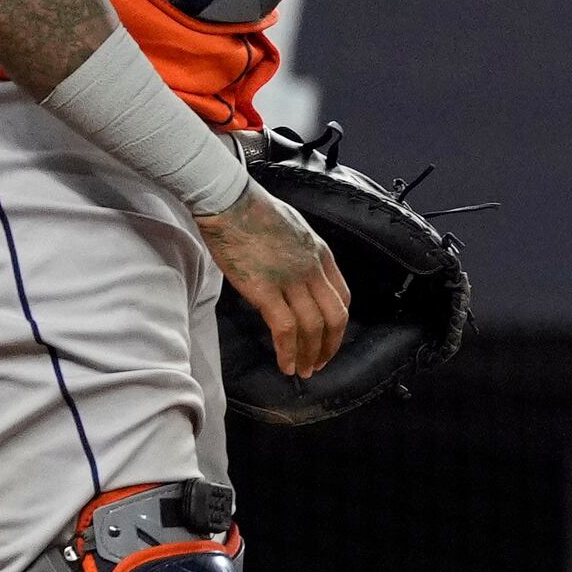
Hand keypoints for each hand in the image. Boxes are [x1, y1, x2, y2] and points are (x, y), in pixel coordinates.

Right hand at [205, 185, 348, 380]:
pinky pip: (285, 328)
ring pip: (313, 327)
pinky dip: (288, 351)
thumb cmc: (252, 210)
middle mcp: (312, 269)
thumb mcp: (293, 229)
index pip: (342, 297)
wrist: (228, 200)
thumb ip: (300, 253)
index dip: (338, 322)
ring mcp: (291, 280)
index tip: (330, 336)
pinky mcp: (264, 290)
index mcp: (321, 254)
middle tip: (320, 363)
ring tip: (304, 370)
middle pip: (334, 317)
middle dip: (330, 345)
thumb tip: (294, 271)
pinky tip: (286, 364)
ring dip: (310, 354)